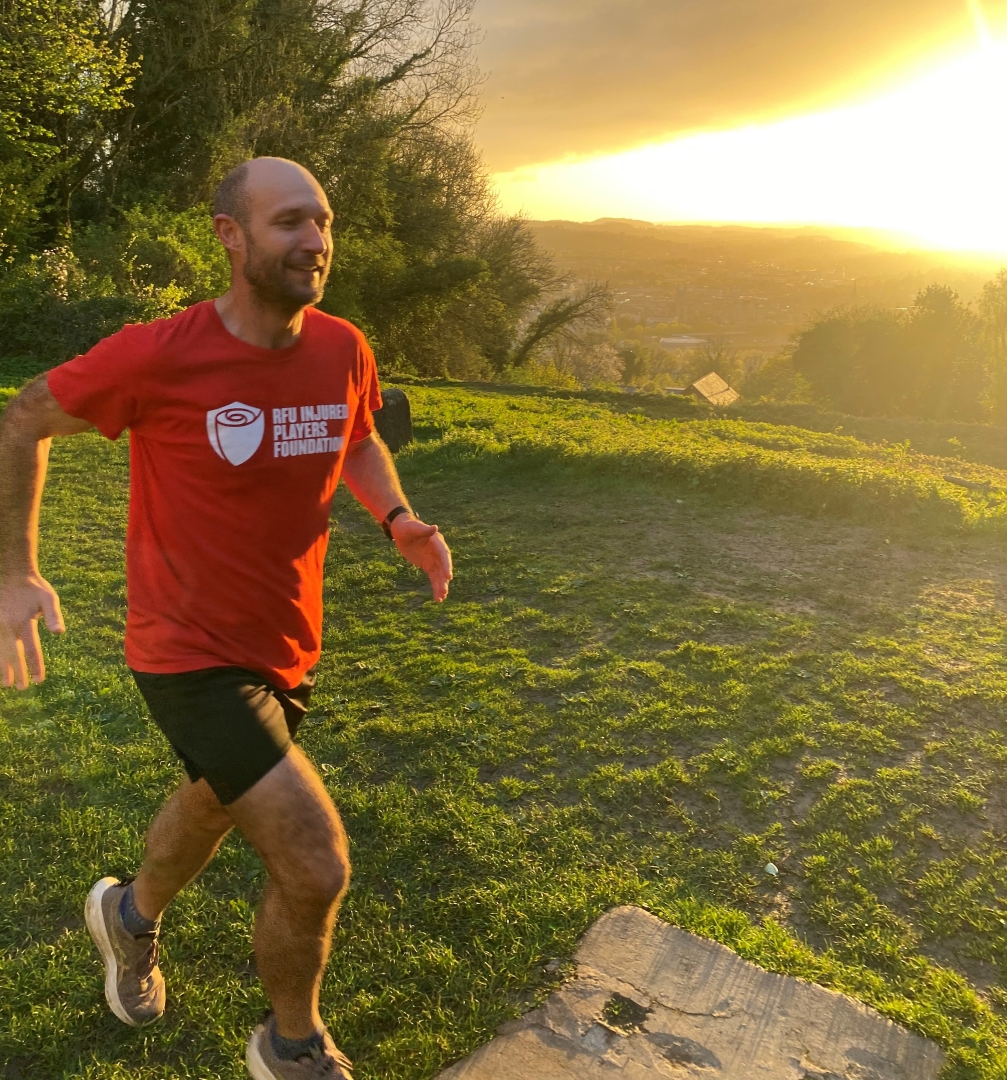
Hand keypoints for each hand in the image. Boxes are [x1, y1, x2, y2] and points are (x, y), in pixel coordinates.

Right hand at [0, 574, 64, 688]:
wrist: (11, 574)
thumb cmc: (33, 587)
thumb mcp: (48, 597)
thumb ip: (54, 615)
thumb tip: (59, 633)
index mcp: (24, 621)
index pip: (32, 649)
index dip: (35, 665)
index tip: (38, 680)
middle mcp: (8, 626)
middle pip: (14, 654)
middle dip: (18, 672)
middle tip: (21, 688)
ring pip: (0, 651)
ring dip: (3, 668)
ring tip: (6, 684)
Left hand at [390, 516, 452, 601]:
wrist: (401, 530)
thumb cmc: (407, 527)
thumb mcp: (413, 527)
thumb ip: (424, 529)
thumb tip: (435, 528)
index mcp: (437, 542)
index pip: (444, 555)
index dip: (446, 565)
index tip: (448, 576)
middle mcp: (438, 552)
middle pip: (443, 567)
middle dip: (444, 579)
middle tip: (444, 591)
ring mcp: (434, 560)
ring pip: (439, 575)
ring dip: (441, 586)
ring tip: (441, 598)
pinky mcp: (428, 566)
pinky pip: (434, 578)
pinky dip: (436, 587)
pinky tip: (438, 598)